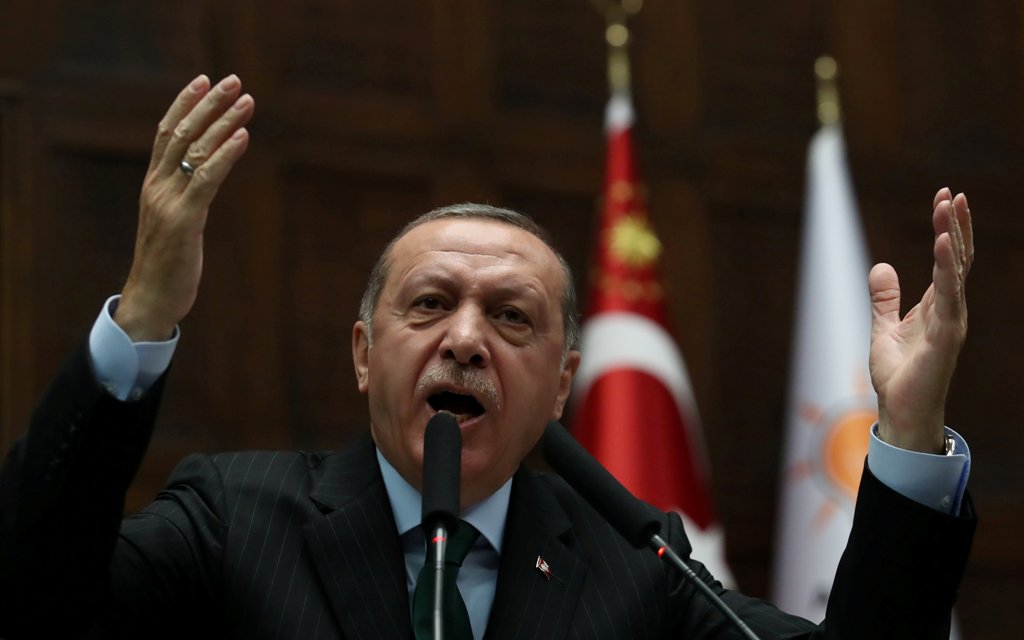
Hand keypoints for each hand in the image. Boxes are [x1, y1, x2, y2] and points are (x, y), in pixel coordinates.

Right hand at [114, 74, 254, 340]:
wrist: (150, 300)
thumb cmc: (166, 266)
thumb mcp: (174, 224)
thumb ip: (184, 199)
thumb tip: (202, 181)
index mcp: (154, 185)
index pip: (167, 133)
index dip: (184, 104)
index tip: (204, 81)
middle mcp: (157, 187)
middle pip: (182, 133)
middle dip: (208, 103)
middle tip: (233, 79)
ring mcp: (168, 202)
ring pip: (195, 151)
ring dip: (223, 122)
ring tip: (246, 101)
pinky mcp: (185, 221)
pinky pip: (206, 179)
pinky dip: (226, 154)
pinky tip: (242, 136)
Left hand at [869, 188, 973, 452]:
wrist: (901, 412)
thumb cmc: (898, 376)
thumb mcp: (883, 328)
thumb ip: (885, 299)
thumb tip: (881, 266)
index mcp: (937, 306)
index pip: (947, 259)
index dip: (948, 228)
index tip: (945, 197)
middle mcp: (950, 309)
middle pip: (957, 258)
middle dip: (955, 224)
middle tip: (952, 192)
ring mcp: (951, 322)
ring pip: (955, 270)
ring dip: (952, 236)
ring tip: (949, 205)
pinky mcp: (945, 336)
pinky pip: (948, 295)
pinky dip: (946, 268)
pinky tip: (943, 243)